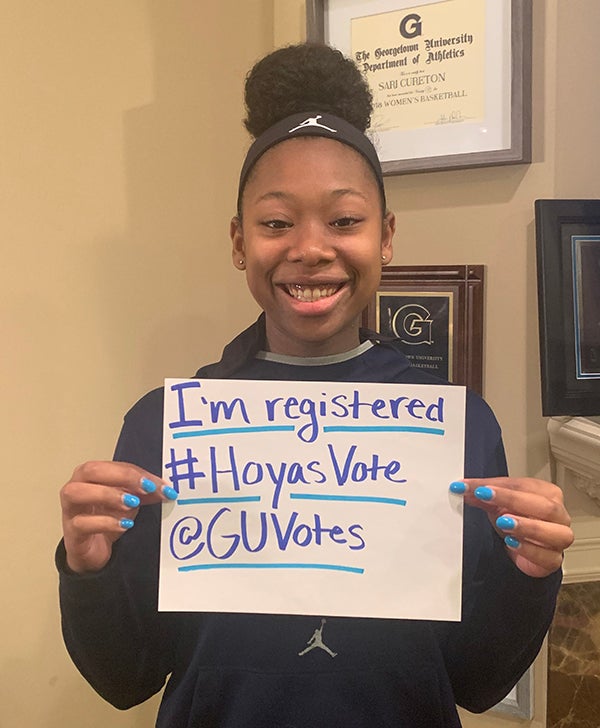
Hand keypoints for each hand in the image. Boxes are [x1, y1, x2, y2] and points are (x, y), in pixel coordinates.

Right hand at [60, 461, 176, 573]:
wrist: (91, 550)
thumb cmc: (105, 518)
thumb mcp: (129, 502)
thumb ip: (144, 492)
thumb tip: (165, 489)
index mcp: (92, 474)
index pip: (115, 466)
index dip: (138, 473)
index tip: (159, 484)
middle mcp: (76, 486)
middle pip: (92, 470)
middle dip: (122, 476)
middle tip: (146, 488)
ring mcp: (70, 509)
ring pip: (77, 492)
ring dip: (107, 494)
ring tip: (131, 503)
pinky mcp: (71, 531)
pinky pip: (82, 523)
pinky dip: (105, 522)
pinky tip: (124, 525)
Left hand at [454, 477, 573, 577]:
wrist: (523, 549)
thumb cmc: (517, 521)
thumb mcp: (498, 504)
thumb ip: (482, 495)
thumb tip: (462, 488)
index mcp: (548, 494)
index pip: (526, 486)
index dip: (501, 486)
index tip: (477, 488)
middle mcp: (559, 515)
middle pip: (545, 506)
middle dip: (514, 501)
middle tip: (488, 498)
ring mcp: (559, 538)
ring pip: (556, 532)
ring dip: (528, 526)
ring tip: (504, 522)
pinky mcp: (553, 560)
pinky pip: (548, 556)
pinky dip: (529, 549)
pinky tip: (512, 543)